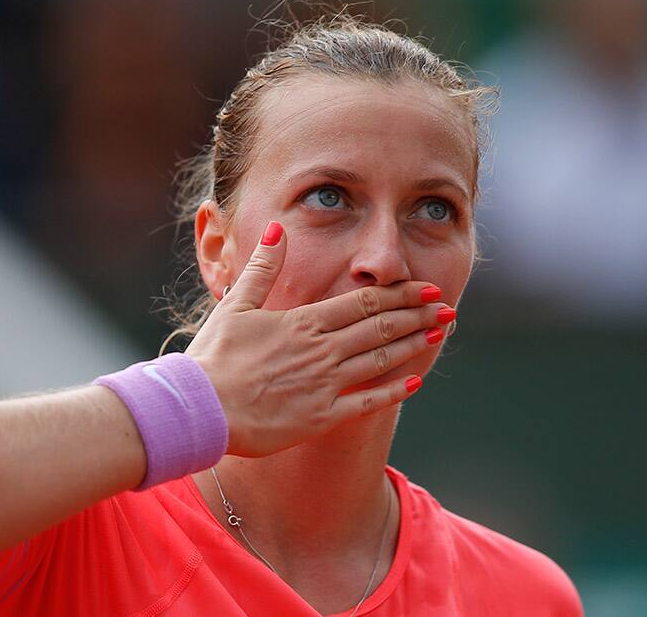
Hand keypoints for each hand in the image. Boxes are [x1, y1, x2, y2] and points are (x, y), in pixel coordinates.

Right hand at [186, 221, 452, 457]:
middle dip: (416, 315)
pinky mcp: (320, 418)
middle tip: (446, 307)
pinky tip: (416, 380)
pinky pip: (366, 403)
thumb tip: (275, 229)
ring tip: (438, 333)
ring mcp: (324, 385)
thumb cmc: (213, 357)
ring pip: (379, 360)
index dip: (397, 294)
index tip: (425, 288)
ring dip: (412, 345)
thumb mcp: (235, 304)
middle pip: (379, 328)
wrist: (200, 409)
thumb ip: (262, 268)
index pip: (361, 303)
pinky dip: (394, 391)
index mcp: (302, 323)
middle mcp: (320, 351)